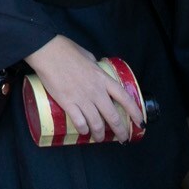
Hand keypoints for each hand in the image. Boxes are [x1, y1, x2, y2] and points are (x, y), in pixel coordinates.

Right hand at [23, 35, 142, 140]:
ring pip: (97, 124)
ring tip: (99, 138)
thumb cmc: (66, 50)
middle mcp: (96, 91)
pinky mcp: (68, 103)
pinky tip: (84, 131)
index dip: (135, 112)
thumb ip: (95, 68)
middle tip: (122, 139)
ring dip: (100, 134)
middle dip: (120, 131)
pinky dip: (83, 130)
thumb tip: (96, 73)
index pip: (125, 98)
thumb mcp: (88, 57)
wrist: (47, 52)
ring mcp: (82, 98)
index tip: (140, 122)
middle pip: (113, 117)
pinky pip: (79, 122)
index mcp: (103, 78)